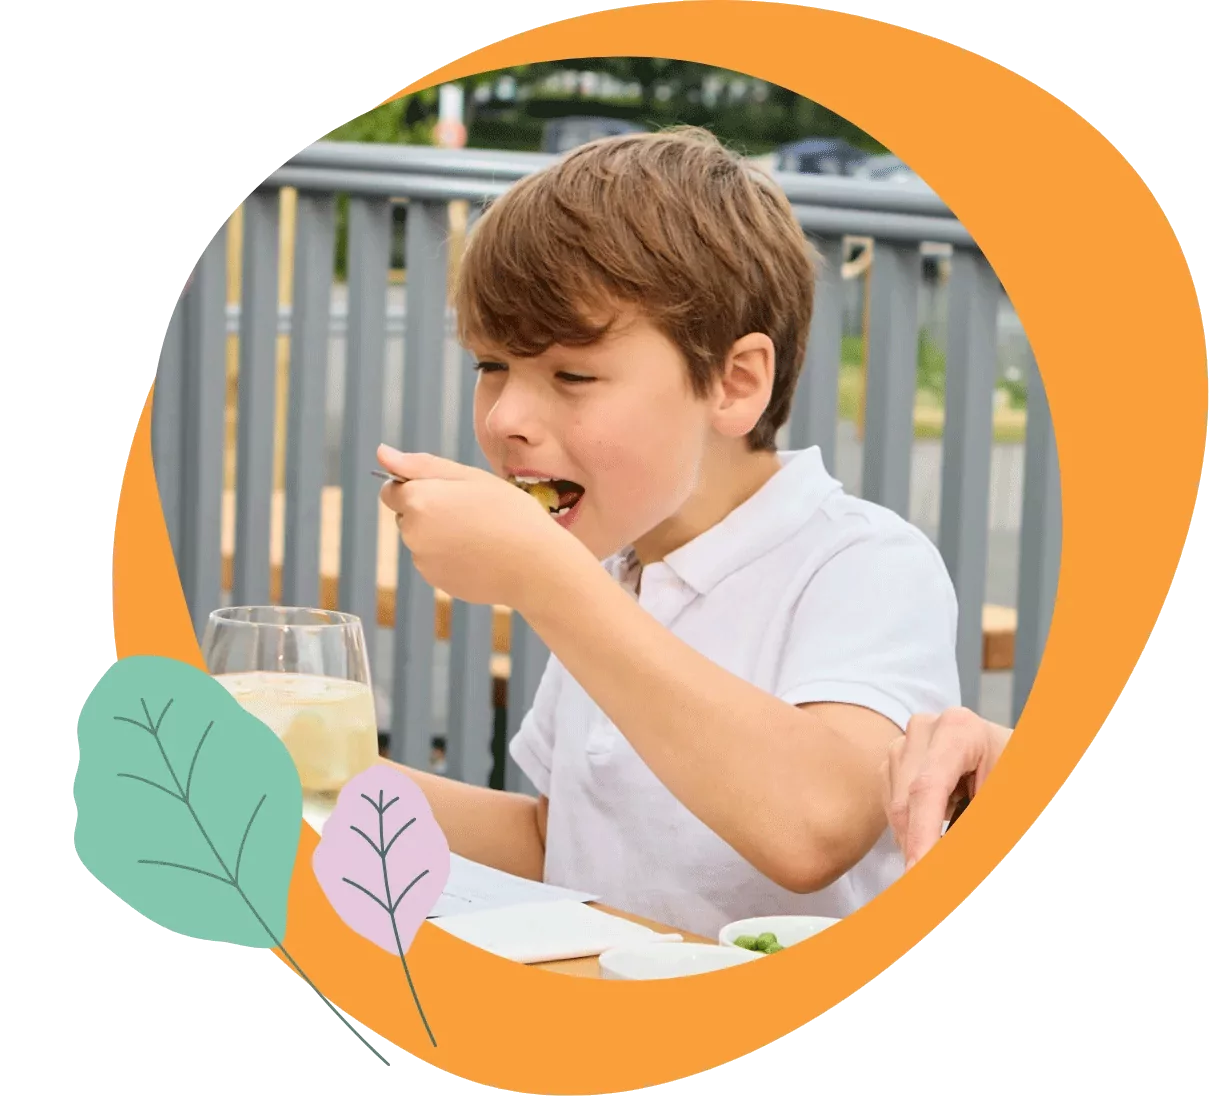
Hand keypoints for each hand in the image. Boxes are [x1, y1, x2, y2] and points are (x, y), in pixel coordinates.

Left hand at [376, 446, 587, 608]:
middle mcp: (412, 533)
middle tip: (471, 511)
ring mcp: (423, 561)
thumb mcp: (470, 477)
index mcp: (418, 500)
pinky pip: (434, 561)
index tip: (448, 491)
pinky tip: (479, 554)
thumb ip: (421, 465)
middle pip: (406, 515)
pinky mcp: (436, 581)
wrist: (535, 566)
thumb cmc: (509, 513)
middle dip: (428, 510)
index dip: (416, 486)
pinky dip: (449, 556)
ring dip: (439, 534)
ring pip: (421, 539)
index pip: (390, 489)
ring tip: (480, 534)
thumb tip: (382, 453)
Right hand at [883, 708, 1011, 868]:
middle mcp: (925, 729)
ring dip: (916, 839)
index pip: (927, 788)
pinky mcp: (897, 759)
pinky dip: (912, 829)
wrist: (1014, 756)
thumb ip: (980, 833)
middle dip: (918, 846)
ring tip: (944, 856)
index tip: (920, 874)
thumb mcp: (1010, 803)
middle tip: (932, 888)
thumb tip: (946, 870)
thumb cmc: (1018, 775)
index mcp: (958, 729)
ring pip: (894, 807)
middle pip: (905, 801)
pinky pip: (892, 804)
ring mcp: (907, 741)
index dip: (922, 836)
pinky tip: (936, 833)